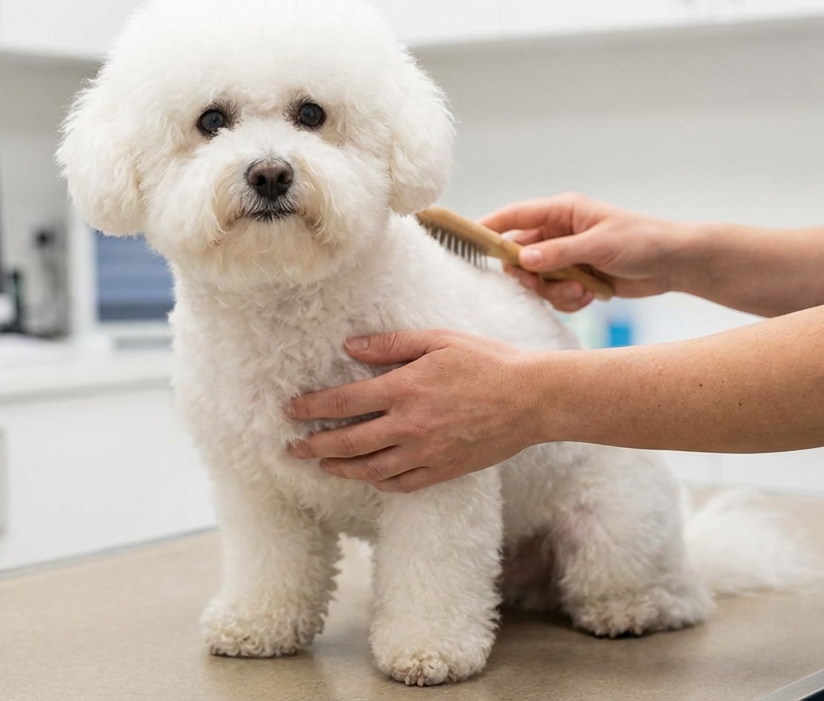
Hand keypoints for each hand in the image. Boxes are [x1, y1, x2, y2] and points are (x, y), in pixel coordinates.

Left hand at [286, 330, 542, 492]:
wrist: (533, 398)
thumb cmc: (487, 361)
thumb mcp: (438, 340)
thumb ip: (391, 344)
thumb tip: (350, 347)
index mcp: (405, 388)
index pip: (343, 402)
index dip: (311, 407)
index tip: (290, 410)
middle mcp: (410, 425)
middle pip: (348, 442)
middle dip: (314, 446)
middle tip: (292, 448)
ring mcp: (427, 452)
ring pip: (370, 470)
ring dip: (340, 470)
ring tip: (322, 466)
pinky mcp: (444, 470)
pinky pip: (402, 484)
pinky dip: (379, 483)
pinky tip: (368, 477)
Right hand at [481, 193, 691, 311]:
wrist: (673, 264)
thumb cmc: (642, 241)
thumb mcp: (599, 245)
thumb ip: (559, 253)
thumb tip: (523, 259)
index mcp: (562, 212)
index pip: (515, 215)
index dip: (490, 227)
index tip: (467, 242)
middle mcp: (558, 232)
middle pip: (519, 254)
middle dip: (529, 274)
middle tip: (538, 284)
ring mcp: (566, 256)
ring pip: (536, 279)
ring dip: (554, 291)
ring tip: (580, 291)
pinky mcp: (575, 278)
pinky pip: (554, 294)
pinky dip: (568, 300)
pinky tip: (590, 296)